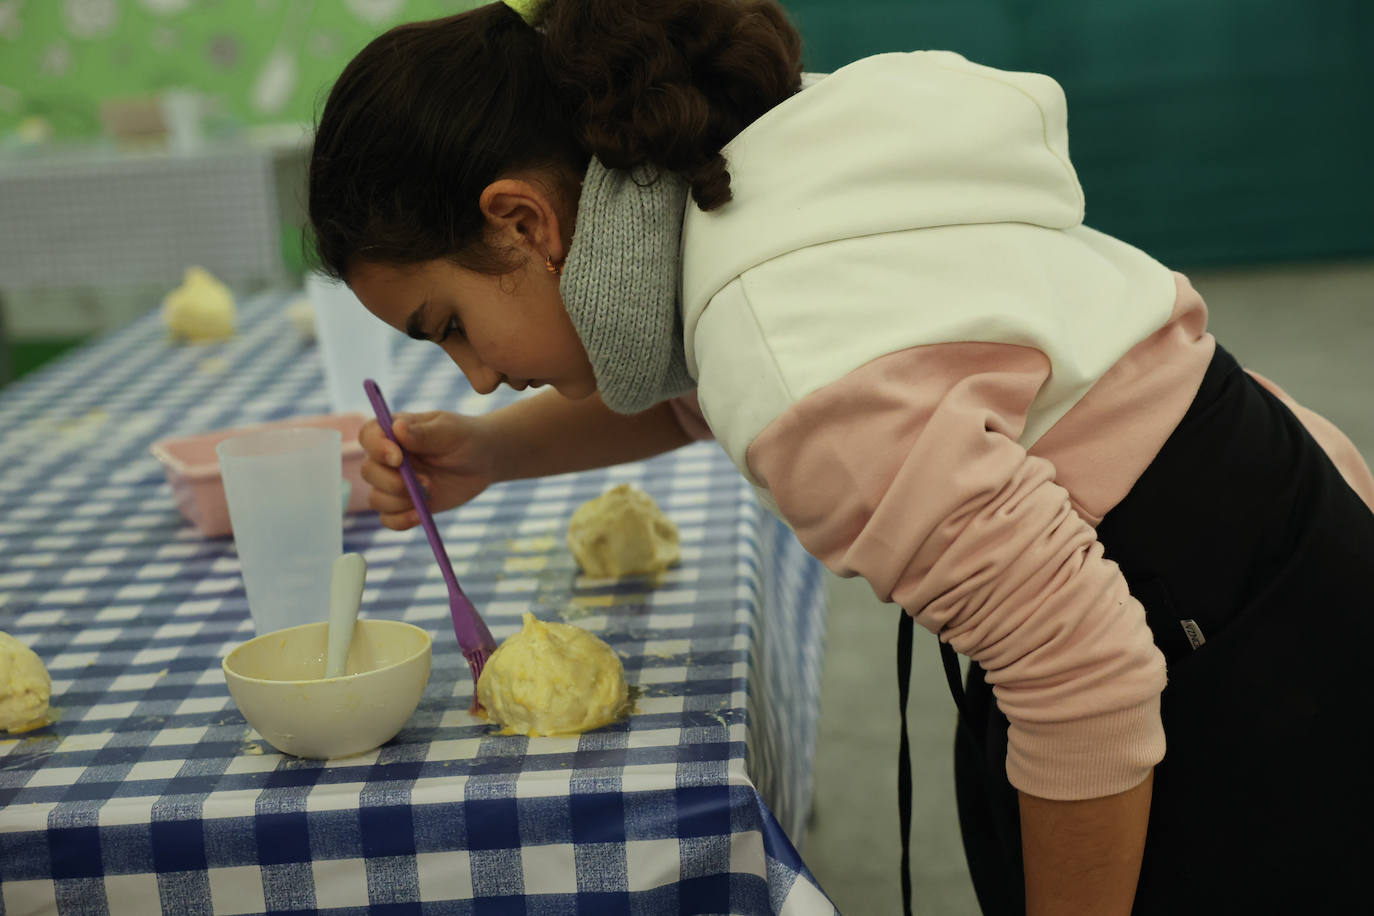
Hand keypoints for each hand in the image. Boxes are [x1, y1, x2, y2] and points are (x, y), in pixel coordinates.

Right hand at [358, 410, 497, 529]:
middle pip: (369, 471)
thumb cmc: (465, 438)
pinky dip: (400, 520)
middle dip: (393, 482)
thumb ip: (424, 433)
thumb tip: (397, 428)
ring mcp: (395, 482)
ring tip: (430, 493)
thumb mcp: (450, 431)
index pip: (368, 436)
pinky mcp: (405, 504)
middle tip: (426, 482)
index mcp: (394, 432)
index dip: (376, 448)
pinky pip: (388, 519)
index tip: (398, 458)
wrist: (484, 461)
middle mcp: (389, 457)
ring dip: (399, 501)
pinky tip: (419, 515)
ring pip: (376, 498)